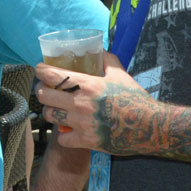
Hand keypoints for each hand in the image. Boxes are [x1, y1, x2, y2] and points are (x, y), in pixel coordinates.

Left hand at [35, 52, 149, 151]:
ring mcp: (82, 123)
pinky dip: (63, 135)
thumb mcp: (121, 75)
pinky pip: (62, 138)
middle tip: (45, 90)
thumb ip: (107, 60)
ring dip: (50, 111)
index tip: (40, 69)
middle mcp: (81, 103)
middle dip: (41, 91)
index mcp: (88, 85)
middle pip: (44, 96)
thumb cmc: (135, 99)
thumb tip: (99, 49)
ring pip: (50, 116)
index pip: (52, 75)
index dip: (41, 71)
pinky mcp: (86, 141)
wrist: (150, 127)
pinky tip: (68, 130)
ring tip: (56, 109)